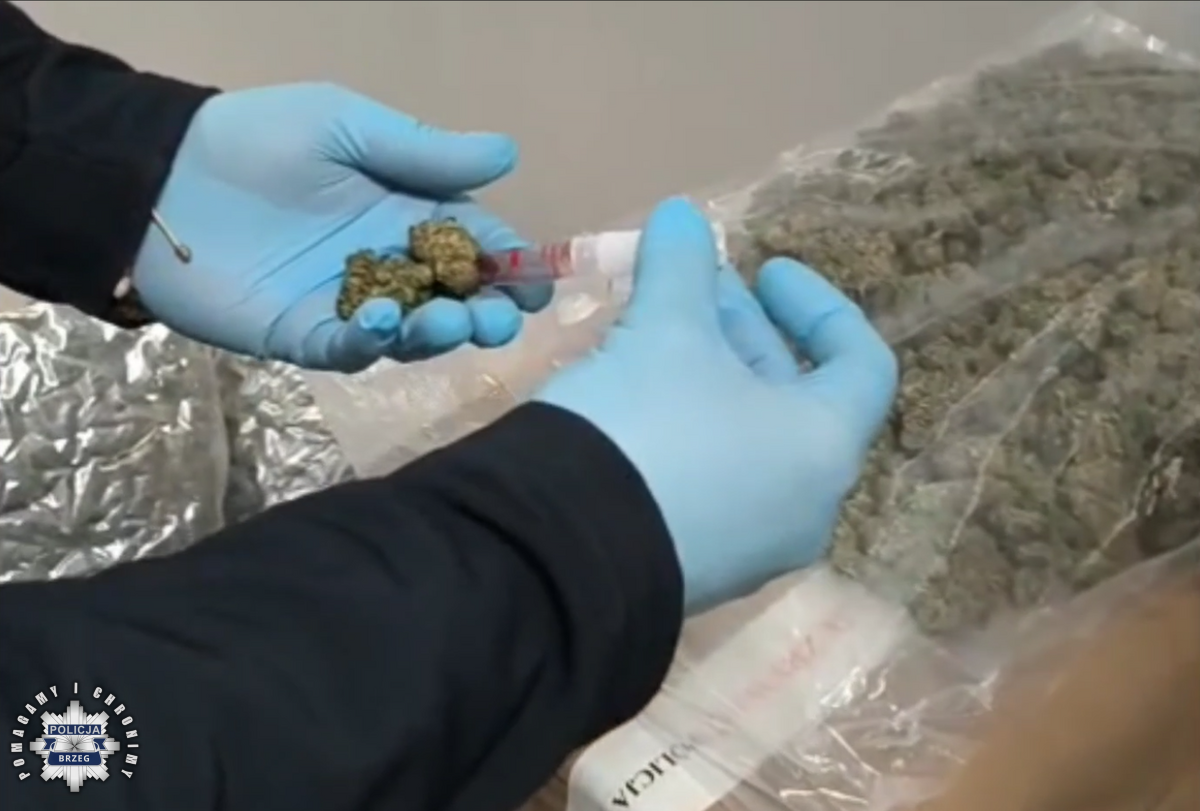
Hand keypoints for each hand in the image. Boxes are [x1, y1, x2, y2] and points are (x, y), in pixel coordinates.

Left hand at [132, 83, 551, 369]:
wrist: (161, 177)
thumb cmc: (258, 140)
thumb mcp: (346, 126)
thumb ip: (423, 152)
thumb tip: (510, 154)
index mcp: (403, 212)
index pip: (470, 242)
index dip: (507, 264)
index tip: (537, 284)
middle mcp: (385, 264)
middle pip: (451, 300)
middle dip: (484, 312)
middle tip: (500, 319)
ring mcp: (346, 305)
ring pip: (409, 333)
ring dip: (437, 333)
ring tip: (447, 321)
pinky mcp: (303, 336)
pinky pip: (347, 349)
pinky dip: (368, 343)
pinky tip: (376, 322)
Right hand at [536, 198, 897, 613]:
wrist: (559, 557)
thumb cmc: (646, 429)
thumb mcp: (665, 331)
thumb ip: (682, 265)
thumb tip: (683, 214)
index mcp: (824, 446)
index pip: (859, 361)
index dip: (816, 301)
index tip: (763, 268)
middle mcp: (803, 504)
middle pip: (792, 397)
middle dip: (741, 330)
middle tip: (691, 286)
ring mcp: (748, 546)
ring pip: (744, 439)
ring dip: (708, 374)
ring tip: (651, 329)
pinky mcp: (693, 567)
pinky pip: (708, 481)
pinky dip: (686, 428)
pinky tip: (628, 395)